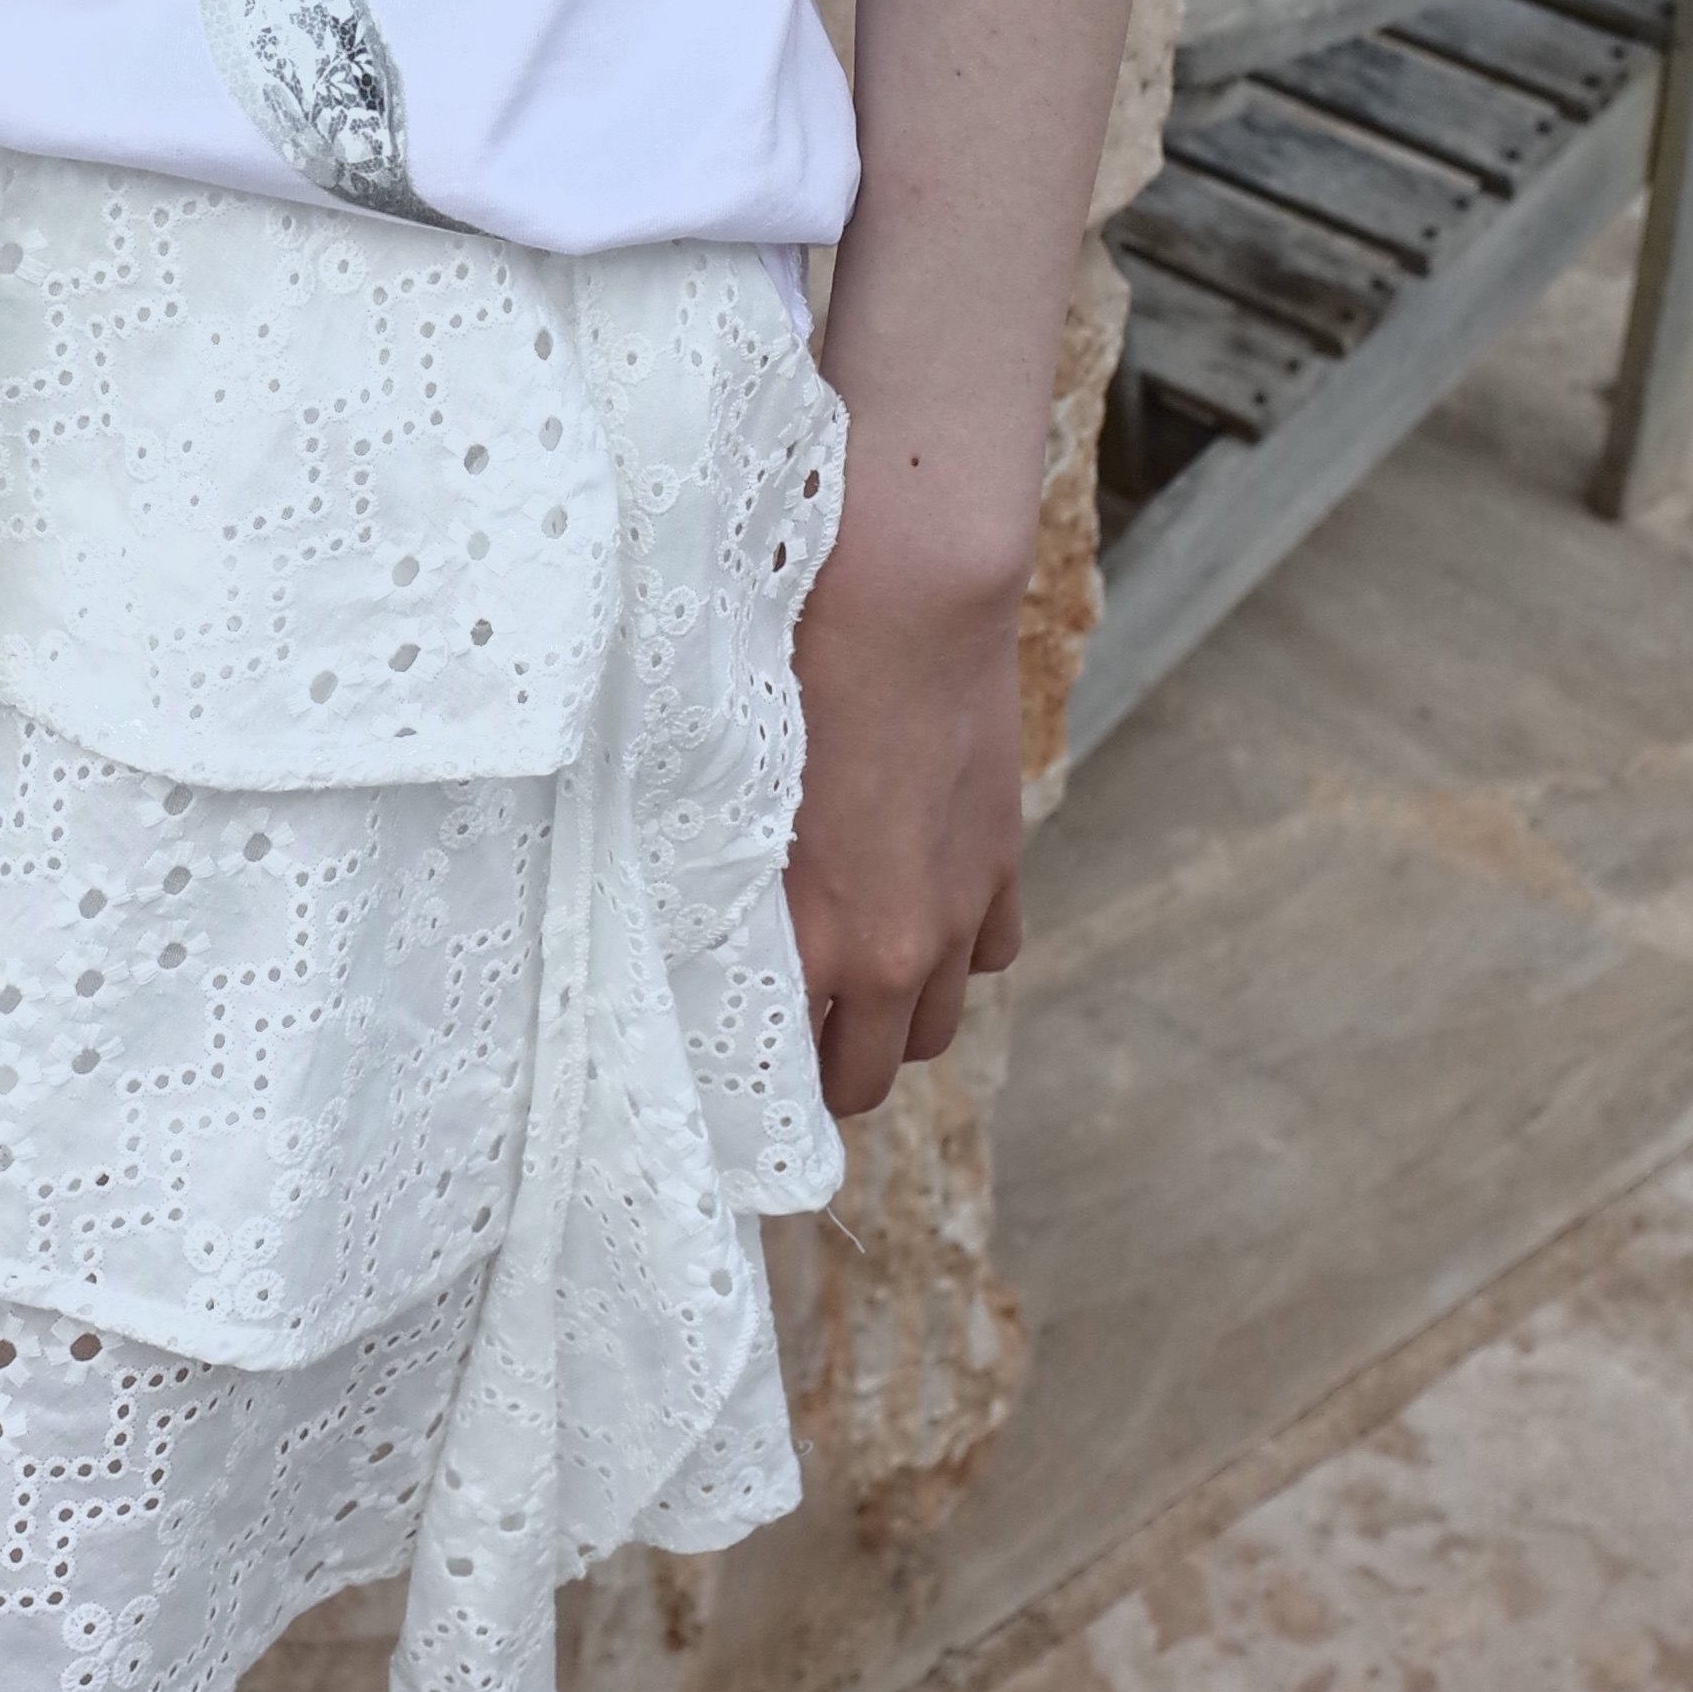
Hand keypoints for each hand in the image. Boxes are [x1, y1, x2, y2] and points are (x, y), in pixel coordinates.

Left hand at [782, 525, 1026, 1121]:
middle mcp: (899, 949)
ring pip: (934, 1025)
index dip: (760, 1089)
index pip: (790, 1078)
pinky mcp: (1001, 862)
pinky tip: (918, 908)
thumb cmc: (789, 682)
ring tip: (847, 978)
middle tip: (784, 1036)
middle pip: (867, 1076)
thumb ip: (724, 888)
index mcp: (815, 943)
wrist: (905, 603)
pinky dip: (958, 949)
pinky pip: (990, 952)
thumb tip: (691, 936)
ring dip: (894, 1015)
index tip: (732, 1078)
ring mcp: (960, 910)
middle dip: (827, 1068)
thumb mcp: (728, 800)